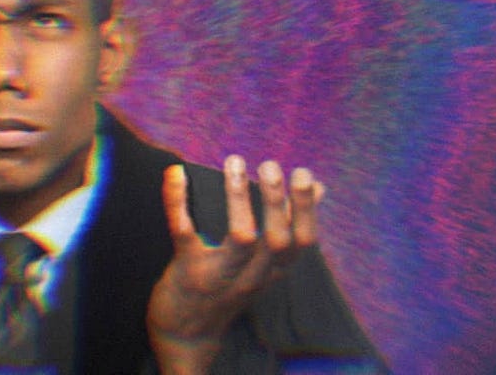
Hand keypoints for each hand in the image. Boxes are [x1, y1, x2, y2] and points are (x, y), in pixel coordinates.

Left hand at [146, 156, 324, 373]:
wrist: (185, 333)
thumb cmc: (228, 285)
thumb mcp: (265, 263)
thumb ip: (287, 226)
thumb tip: (320, 186)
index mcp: (273, 270)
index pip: (303, 242)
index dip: (306, 209)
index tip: (304, 175)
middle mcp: (252, 276)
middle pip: (278, 241)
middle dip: (277, 201)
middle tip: (270, 165)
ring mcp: (220, 275)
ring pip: (241, 238)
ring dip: (238, 198)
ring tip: (234, 163)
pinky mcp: (187, 271)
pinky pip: (184, 232)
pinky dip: (178, 202)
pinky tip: (176, 175)